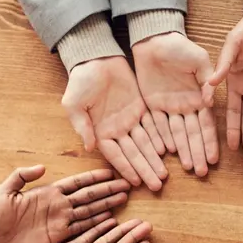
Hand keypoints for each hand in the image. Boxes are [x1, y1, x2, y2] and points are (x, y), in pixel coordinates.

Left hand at [0, 166, 129, 242]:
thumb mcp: (4, 192)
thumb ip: (21, 176)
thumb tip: (42, 167)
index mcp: (48, 192)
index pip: (76, 183)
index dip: (93, 177)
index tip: (111, 172)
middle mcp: (58, 206)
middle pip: (88, 195)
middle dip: (107, 190)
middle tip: (126, 185)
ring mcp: (60, 221)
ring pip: (89, 211)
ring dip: (107, 204)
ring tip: (123, 198)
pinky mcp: (58, 237)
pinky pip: (81, 228)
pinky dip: (96, 224)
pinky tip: (110, 219)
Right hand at [62, 57, 167, 190]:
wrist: (95, 57)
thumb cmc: (80, 80)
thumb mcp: (74, 103)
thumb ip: (82, 125)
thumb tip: (89, 147)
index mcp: (100, 132)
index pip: (116, 155)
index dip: (126, 168)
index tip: (136, 183)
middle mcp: (117, 129)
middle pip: (134, 153)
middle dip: (145, 169)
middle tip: (158, 185)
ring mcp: (130, 119)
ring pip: (146, 143)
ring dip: (155, 159)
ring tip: (164, 175)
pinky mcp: (141, 107)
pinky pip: (153, 125)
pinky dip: (160, 137)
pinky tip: (168, 150)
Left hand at [133, 32, 218, 176]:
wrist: (154, 39)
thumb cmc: (179, 47)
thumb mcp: (198, 59)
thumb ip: (206, 79)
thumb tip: (210, 101)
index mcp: (199, 97)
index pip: (206, 124)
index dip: (210, 142)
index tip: (214, 159)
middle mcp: (186, 106)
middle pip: (192, 135)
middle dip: (198, 153)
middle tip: (201, 173)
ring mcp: (169, 108)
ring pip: (176, 134)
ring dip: (182, 151)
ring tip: (188, 168)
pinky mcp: (152, 105)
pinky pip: (156, 126)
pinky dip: (161, 139)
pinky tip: (166, 153)